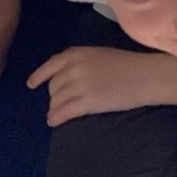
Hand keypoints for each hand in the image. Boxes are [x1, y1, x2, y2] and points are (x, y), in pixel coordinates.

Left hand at [26, 47, 167, 126]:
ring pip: (56, 100)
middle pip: (54, 86)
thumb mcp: (98, 54)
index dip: (38, 76)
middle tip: (59, 103)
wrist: (145, 76)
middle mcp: (74, 68)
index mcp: (76, 54)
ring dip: (54, 108)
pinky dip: (55, 118)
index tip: (31, 85)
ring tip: (56, 114)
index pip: (50, 66)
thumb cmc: (127, 65)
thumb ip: (78, 62)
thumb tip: (61, 73)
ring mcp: (79, 85)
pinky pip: (63, 112)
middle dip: (54, 96)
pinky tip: (53, 122)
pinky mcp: (87, 102)